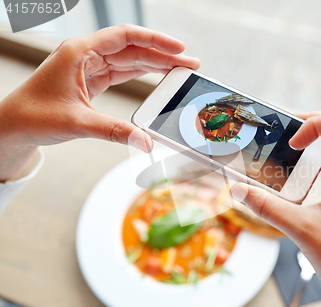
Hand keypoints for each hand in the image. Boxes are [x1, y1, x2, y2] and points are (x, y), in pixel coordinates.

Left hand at [0, 24, 198, 181]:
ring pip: (129, 60)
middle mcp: (86, 55)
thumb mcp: (78, 123)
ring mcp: (89, 67)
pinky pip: (122, 73)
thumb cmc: (33, 117)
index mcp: (80, 52)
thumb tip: (146, 142)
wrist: (12, 127)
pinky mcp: (91, 81)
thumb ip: (115, 132)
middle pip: (133, 48)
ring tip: (180, 72)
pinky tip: (158, 79)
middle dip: (163, 55)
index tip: (179, 49)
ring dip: (155, 65)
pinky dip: (142, 76)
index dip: (155, 40)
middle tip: (189, 64)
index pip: (125, 37)